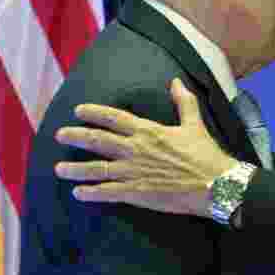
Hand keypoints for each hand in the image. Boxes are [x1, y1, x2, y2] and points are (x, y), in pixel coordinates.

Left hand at [54, 78, 236, 215]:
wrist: (215, 185)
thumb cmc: (206, 154)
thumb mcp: (195, 124)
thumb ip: (184, 102)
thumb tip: (176, 81)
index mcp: (148, 131)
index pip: (114, 118)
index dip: (94, 113)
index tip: (78, 110)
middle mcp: (136, 150)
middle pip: (98, 141)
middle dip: (76, 136)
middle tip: (59, 135)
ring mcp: (133, 172)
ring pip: (97, 169)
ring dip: (75, 169)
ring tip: (58, 168)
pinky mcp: (137, 193)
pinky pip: (108, 192)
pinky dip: (91, 193)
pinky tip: (78, 193)